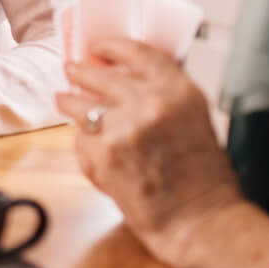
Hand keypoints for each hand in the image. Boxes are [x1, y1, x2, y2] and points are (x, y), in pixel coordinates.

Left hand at [56, 38, 248, 266]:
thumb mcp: (196, 121)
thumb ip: (165, 97)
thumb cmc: (204, 179)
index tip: (99, 47)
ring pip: (80, 104)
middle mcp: (152, 103)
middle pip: (101, 74)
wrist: (201, 221)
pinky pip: (80, 139)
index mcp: (180, 91)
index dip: (112, 47)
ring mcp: (125, 128)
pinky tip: (92, 152)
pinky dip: (83, 145)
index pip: (138, 53)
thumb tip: (130, 79)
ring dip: (70, 103)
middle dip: (81, 70)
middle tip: (72, 69)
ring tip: (65, 101)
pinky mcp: (104, 154)